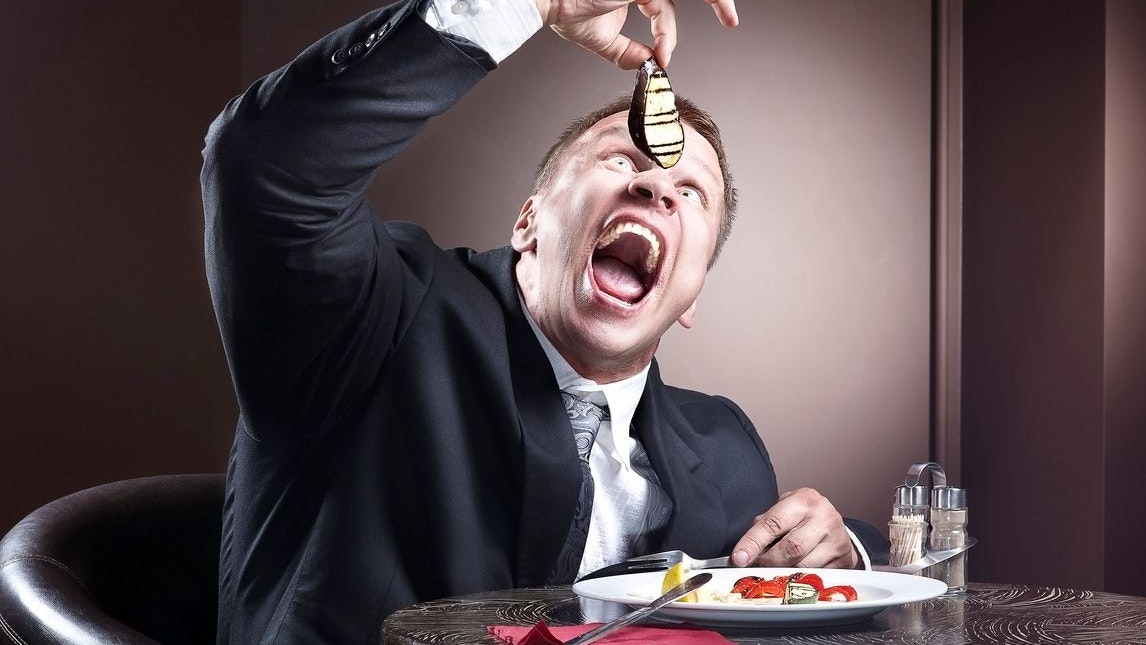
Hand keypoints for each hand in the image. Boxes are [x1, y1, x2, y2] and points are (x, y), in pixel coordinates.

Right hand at [534, 0, 738, 69]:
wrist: (546, 1)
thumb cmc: (564, 10)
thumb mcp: (601, 38)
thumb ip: (624, 52)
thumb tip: (644, 64)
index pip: (663, 6)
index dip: (667, 34)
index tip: (664, 59)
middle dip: (712, 1)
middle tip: (731, 19)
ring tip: (729, 16)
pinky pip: (664, 3)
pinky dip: (667, 27)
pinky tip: (664, 48)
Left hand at [730, 488, 859, 568]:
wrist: (834, 525)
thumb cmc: (802, 517)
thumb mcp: (783, 510)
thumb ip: (764, 526)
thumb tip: (743, 552)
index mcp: (804, 500)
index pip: (773, 523)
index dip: (753, 542)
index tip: (739, 558)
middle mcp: (824, 517)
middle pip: (791, 548)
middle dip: (768, 561)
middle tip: (756, 566)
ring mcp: (837, 540)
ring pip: (804, 566)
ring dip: (783, 572)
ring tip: (773, 570)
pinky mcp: (844, 560)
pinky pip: (816, 577)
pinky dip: (799, 579)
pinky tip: (793, 575)